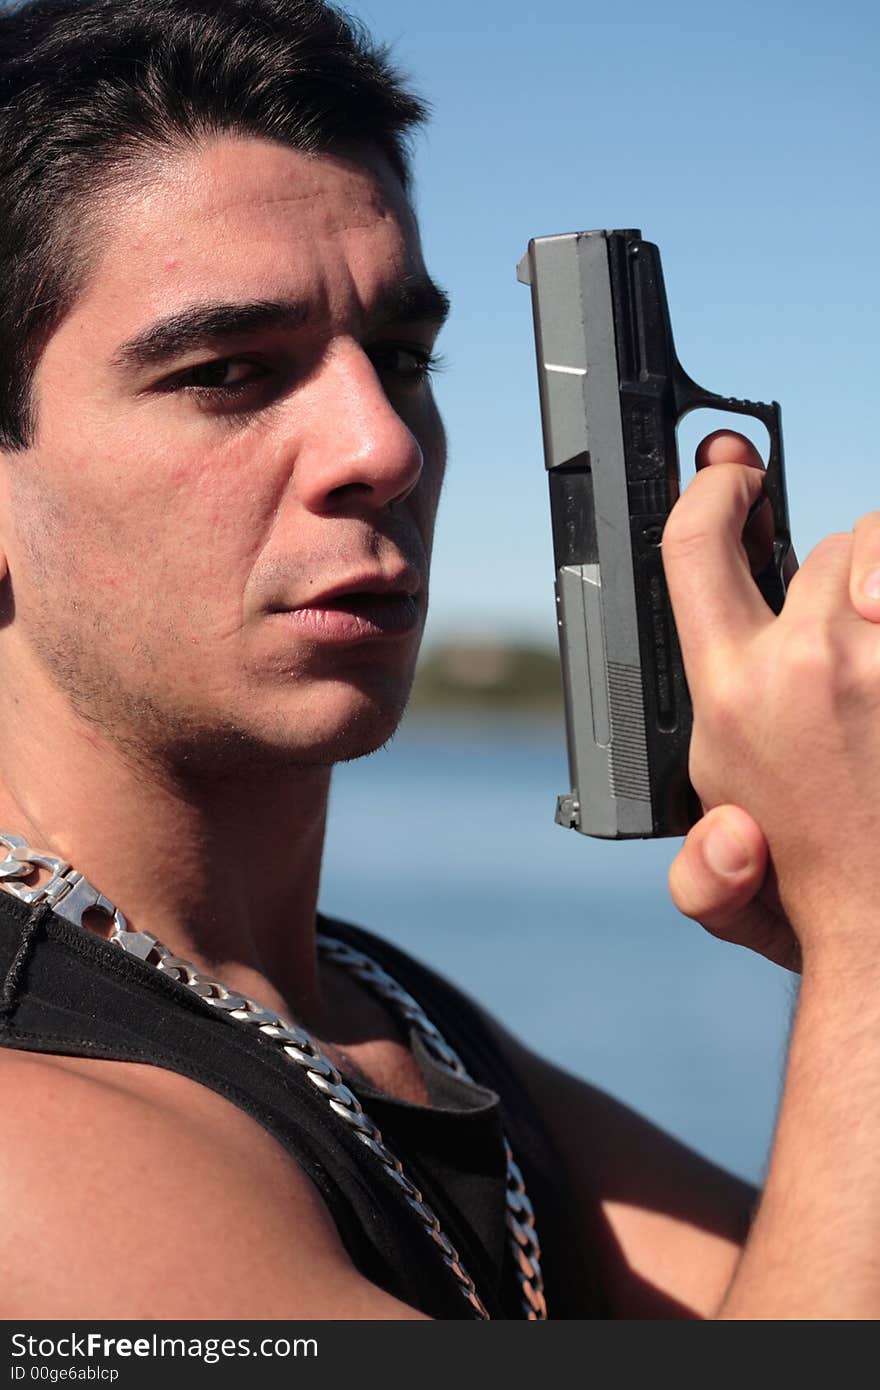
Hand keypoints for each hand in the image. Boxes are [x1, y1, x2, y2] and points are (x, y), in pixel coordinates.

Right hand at [662, 432, 879, 971]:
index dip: (709, 492)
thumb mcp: (719, 887)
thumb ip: (700, 863)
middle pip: (818, 551)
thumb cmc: (824, 899)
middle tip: (837, 638)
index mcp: (729, 697)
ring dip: (878, 592)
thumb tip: (731, 836)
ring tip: (876, 645)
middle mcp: (805, 667)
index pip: (693, 548)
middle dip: (829, 583)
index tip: (730, 474)